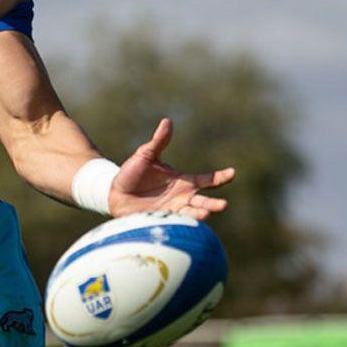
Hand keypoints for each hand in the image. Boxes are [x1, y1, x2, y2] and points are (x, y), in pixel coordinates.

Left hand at [107, 118, 235, 219]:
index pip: (207, 180)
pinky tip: (186, 225)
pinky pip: (176, 225)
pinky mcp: (163, 222)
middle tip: (223, 204)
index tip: (232, 173)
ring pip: (192, 215)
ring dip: (200, 215)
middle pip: (204, 202)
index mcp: (184, 182)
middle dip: (214, 204)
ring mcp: (174, 211)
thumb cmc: (132, 173)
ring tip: (205, 214)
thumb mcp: (145, 155)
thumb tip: (167, 121)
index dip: (221, 177)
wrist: (114, 193)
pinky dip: (183, 225)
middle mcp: (183, 198)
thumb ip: (158, 142)